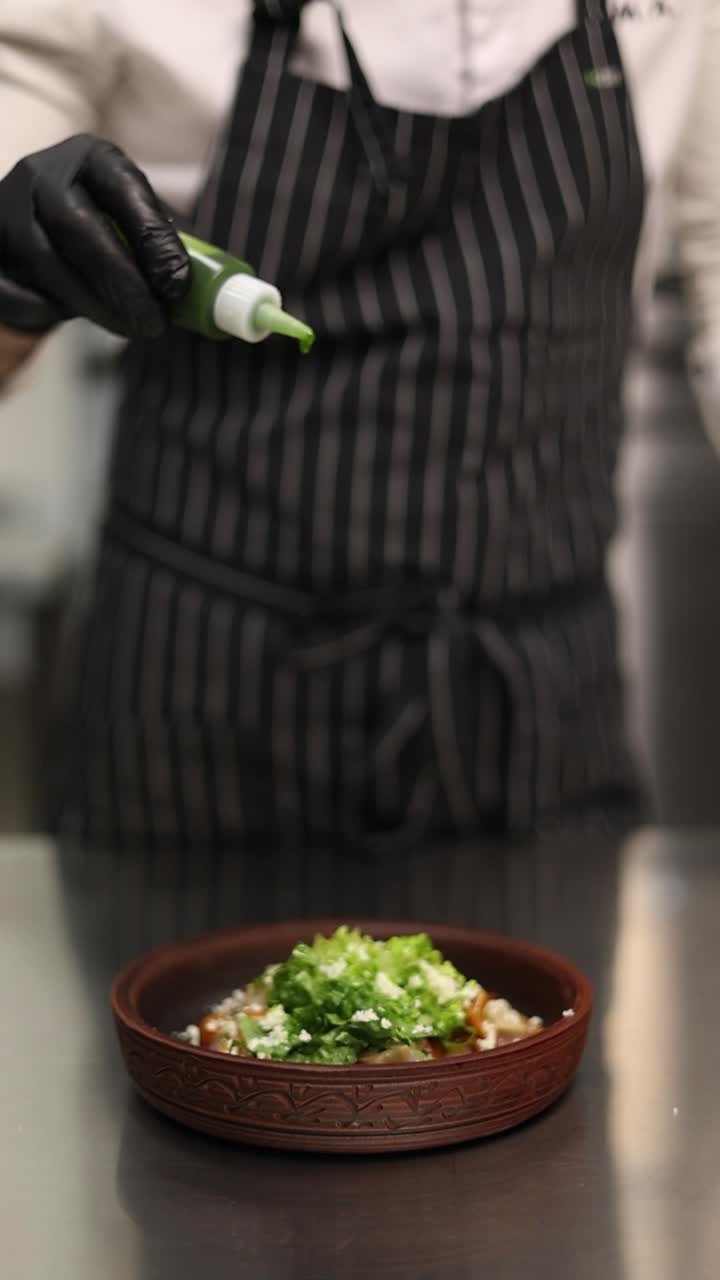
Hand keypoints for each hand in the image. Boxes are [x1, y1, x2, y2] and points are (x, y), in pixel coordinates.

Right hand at [0, 134, 190, 338]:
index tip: (178, 284)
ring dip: (94, 304)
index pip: (124, 188)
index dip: (154, 238)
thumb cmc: (99, 232)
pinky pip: (15, 289)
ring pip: (46, 261)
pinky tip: (71, 315)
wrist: (29, 235)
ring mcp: (6, 208)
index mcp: (90, 157)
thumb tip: (198, 292)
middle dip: (123, 282)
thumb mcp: (132, 223)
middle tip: (154, 322)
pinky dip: (47, 311)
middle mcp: (41, 173)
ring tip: (127, 327)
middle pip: (79, 226)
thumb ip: (161, 247)